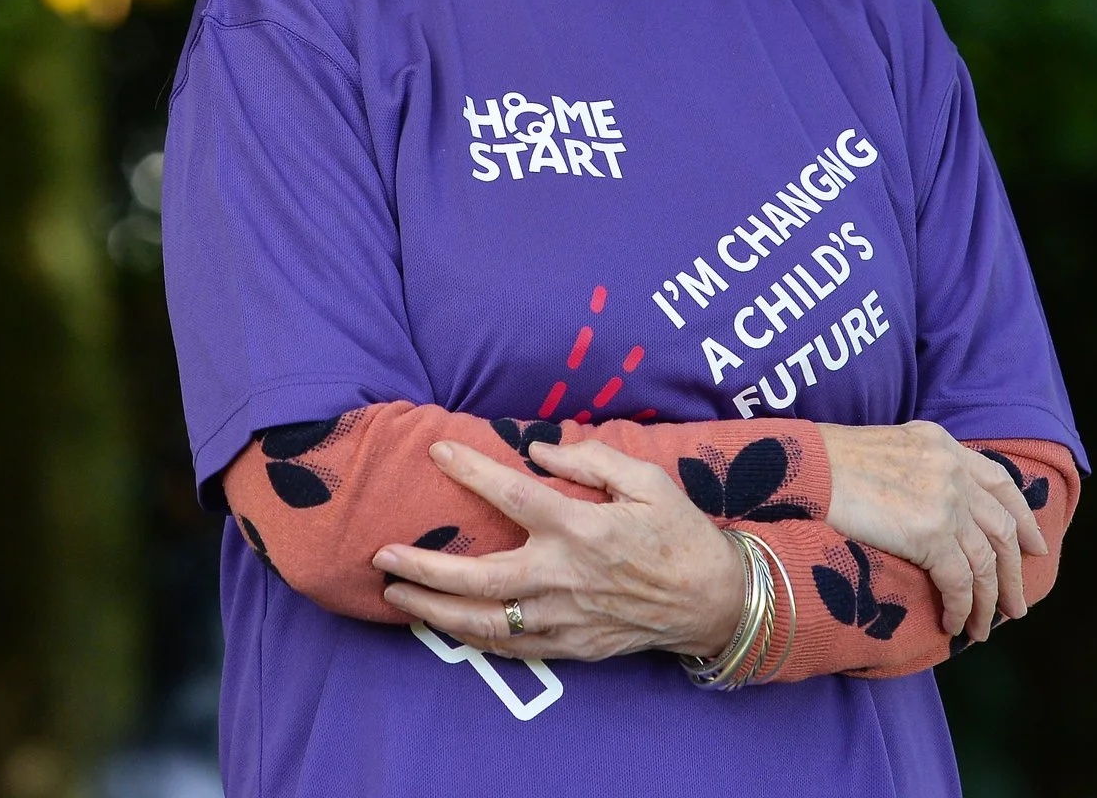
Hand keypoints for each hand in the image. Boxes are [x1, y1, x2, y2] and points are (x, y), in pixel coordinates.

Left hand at [373, 438, 746, 661]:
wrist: (712, 600)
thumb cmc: (679, 532)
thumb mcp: (647, 478)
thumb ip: (591, 459)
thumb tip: (539, 447)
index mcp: (582, 527)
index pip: (512, 496)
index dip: (471, 471)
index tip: (437, 452)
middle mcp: (564, 576)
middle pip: (479, 576)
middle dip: (426, 567)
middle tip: (383, 556)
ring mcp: (564, 617)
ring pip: (485, 622)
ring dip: (435, 610)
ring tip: (397, 596)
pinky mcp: (571, 645)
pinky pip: (512, 648)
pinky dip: (473, 638)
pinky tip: (445, 626)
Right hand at [818, 421, 1047, 644]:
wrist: (805, 468)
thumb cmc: (827, 461)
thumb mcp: (885, 447)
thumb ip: (917, 467)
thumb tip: (925, 503)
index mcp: (943, 444)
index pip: (999, 481)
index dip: (1022, 517)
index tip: (1035, 544)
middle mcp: (952, 470)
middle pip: (1002, 529)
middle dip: (1014, 572)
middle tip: (1017, 605)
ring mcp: (946, 502)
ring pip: (985, 562)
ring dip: (989, 601)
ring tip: (984, 628)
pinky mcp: (931, 534)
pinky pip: (959, 582)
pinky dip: (961, 608)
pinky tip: (954, 624)